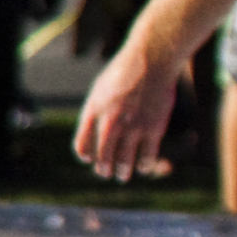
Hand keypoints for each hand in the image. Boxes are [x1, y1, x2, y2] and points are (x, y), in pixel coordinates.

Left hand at [75, 42, 182, 180]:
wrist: (151, 60)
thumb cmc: (125, 72)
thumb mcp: (101, 88)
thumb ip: (96, 111)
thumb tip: (94, 133)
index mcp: (94, 111)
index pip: (82, 145)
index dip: (86, 156)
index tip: (91, 160)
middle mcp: (111, 121)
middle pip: (103, 157)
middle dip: (104, 169)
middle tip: (106, 173)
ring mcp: (133, 126)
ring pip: (124, 161)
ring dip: (123, 172)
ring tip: (123, 176)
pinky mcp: (154, 128)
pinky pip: (148, 156)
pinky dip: (145, 165)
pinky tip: (144, 167)